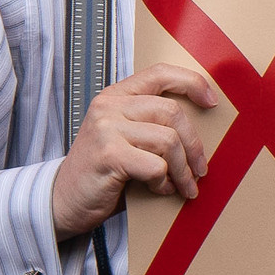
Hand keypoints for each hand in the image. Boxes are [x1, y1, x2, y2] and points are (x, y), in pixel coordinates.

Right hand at [52, 62, 220, 238]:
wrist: (63, 200)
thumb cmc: (102, 172)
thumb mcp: (124, 138)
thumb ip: (150, 125)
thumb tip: (200, 127)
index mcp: (116, 96)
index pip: (160, 73)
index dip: (192, 83)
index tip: (212, 103)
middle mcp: (109, 106)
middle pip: (172, 112)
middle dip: (194, 145)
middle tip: (200, 169)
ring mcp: (106, 128)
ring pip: (168, 140)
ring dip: (182, 169)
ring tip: (182, 185)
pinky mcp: (108, 154)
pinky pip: (155, 165)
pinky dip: (164, 182)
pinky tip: (158, 190)